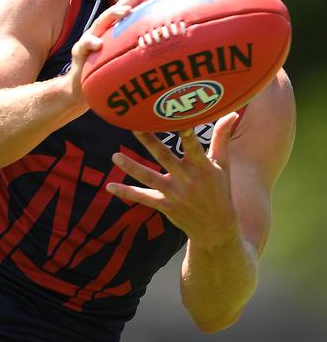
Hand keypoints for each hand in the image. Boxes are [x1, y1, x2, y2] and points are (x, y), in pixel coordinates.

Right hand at [68, 0, 168, 98]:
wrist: (80, 86)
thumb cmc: (107, 70)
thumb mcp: (125, 57)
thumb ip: (140, 49)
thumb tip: (169, 47)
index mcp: (116, 28)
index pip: (133, 7)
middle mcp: (104, 28)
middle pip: (120, 7)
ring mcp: (90, 37)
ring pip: (101, 21)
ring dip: (114, 14)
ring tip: (127, 11)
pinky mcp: (79, 51)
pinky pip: (84, 45)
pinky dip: (91, 43)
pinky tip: (98, 44)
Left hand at [106, 112, 241, 248]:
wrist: (216, 227)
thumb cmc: (220, 190)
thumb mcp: (223, 164)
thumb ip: (222, 138)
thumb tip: (231, 113)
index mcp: (203, 167)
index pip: (193, 146)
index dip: (186, 133)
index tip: (177, 118)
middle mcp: (187, 179)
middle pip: (164, 157)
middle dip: (150, 142)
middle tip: (134, 127)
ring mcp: (174, 193)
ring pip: (149, 178)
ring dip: (131, 168)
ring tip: (115, 156)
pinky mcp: (165, 205)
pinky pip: (143, 198)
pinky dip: (126, 192)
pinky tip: (109, 186)